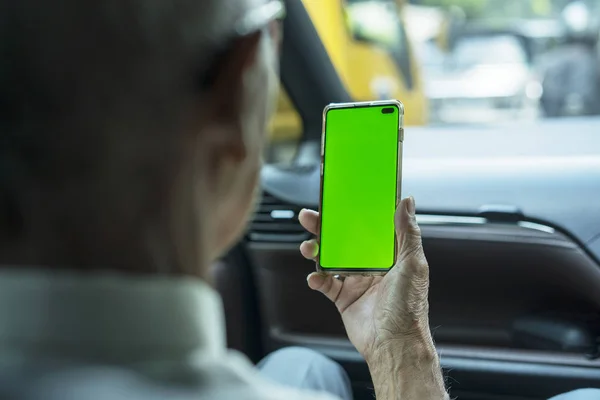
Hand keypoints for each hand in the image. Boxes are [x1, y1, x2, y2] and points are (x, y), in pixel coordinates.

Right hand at [298, 197, 432, 362]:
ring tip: (308, 247)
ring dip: (316, 251)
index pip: (368, 228)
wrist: (394, 343)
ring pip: (330, 259)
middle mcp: (371, 266)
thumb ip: (408, 232)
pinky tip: (314, 277)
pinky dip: (316, 278)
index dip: (353, 214)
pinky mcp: (343, 298)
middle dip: (325, 229)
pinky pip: (325, 284)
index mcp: (388, 256)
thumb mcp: (413, 264)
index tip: (340, 200)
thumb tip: (406, 202)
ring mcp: (355, 282)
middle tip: (310, 218)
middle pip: (343, 241)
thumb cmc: (409, 306)